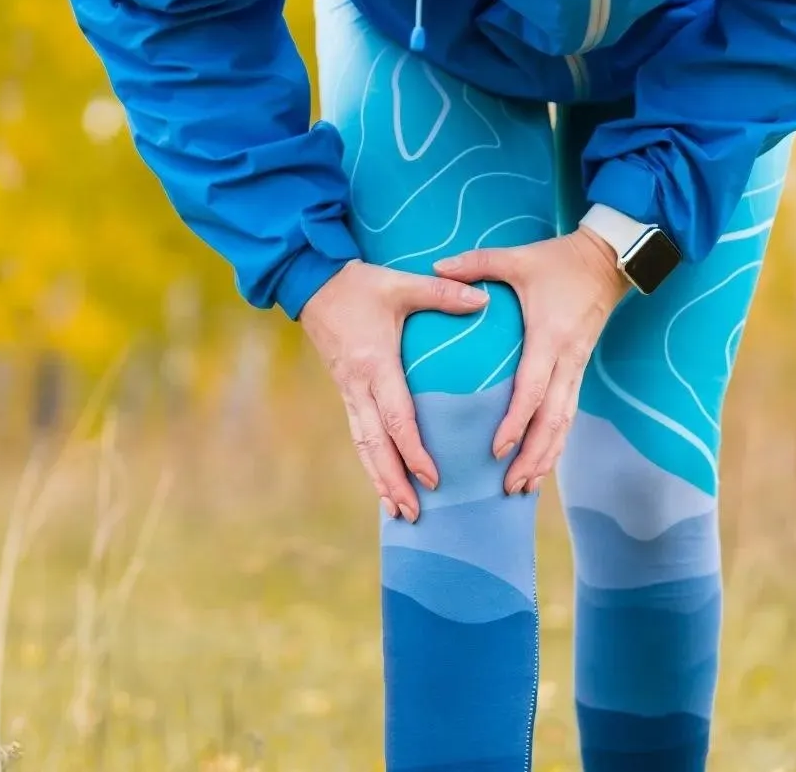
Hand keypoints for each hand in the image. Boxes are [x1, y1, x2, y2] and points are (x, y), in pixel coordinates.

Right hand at [300, 259, 489, 521]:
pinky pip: (359, 434)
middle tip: (413, 513)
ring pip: (363, 445)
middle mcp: (358, 385)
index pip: (395, 418)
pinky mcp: (345, 391)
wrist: (312, 282)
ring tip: (398, 512)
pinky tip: (383, 483)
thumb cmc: (359, 284)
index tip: (432, 477)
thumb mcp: (400, 283)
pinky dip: (371, 462)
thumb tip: (483, 301)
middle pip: (375, 445)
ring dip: (380, 480)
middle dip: (393, 481)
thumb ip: (442, 293)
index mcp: (375, 364)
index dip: (413, 451)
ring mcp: (348, 391)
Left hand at [432, 227, 629, 494]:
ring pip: (564, 423)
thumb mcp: (516, 258)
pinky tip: (541, 464)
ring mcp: (577, 367)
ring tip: (523, 487)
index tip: (497, 448)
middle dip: (533, 455)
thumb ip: (476, 265)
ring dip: (546, 457)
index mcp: (548, 336)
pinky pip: (568, 413)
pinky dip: (556, 442)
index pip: (533, 389)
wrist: (608, 260)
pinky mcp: (579, 370)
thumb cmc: (557, 261)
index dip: (516, 422)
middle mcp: (567, 359)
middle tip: (510, 485)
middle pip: (553, 419)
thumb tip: (435, 267)